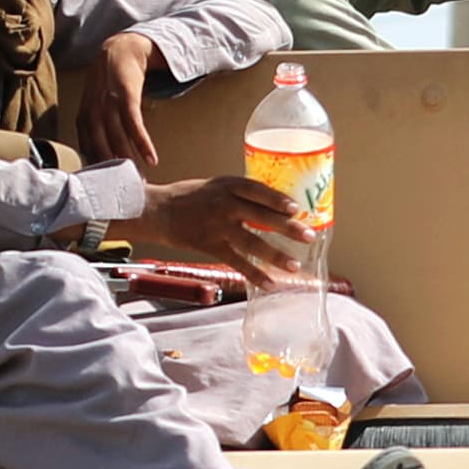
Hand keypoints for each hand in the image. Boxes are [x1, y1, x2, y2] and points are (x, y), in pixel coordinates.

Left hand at [66, 31, 163, 173]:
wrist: (122, 49)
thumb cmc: (110, 83)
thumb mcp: (96, 104)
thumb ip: (95, 129)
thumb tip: (97, 158)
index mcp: (83, 115)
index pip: (85, 146)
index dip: (93, 166)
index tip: (102, 187)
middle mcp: (92, 109)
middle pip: (98, 145)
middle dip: (108, 168)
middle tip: (120, 189)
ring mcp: (108, 101)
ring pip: (116, 136)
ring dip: (126, 158)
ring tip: (137, 178)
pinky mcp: (126, 95)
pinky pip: (134, 124)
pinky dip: (142, 142)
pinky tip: (151, 158)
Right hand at [142, 175, 312, 280]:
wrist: (159, 211)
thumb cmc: (190, 197)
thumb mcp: (217, 185)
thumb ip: (242, 193)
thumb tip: (276, 204)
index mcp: (228, 185)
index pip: (258, 190)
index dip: (278, 200)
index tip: (297, 208)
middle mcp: (225, 205)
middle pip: (261, 216)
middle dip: (288, 228)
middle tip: (309, 236)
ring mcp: (217, 227)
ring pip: (252, 242)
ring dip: (275, 255)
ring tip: (294, 265)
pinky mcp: (210, 246)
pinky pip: (237, 262)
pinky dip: (254, 274)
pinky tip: (269, 283)